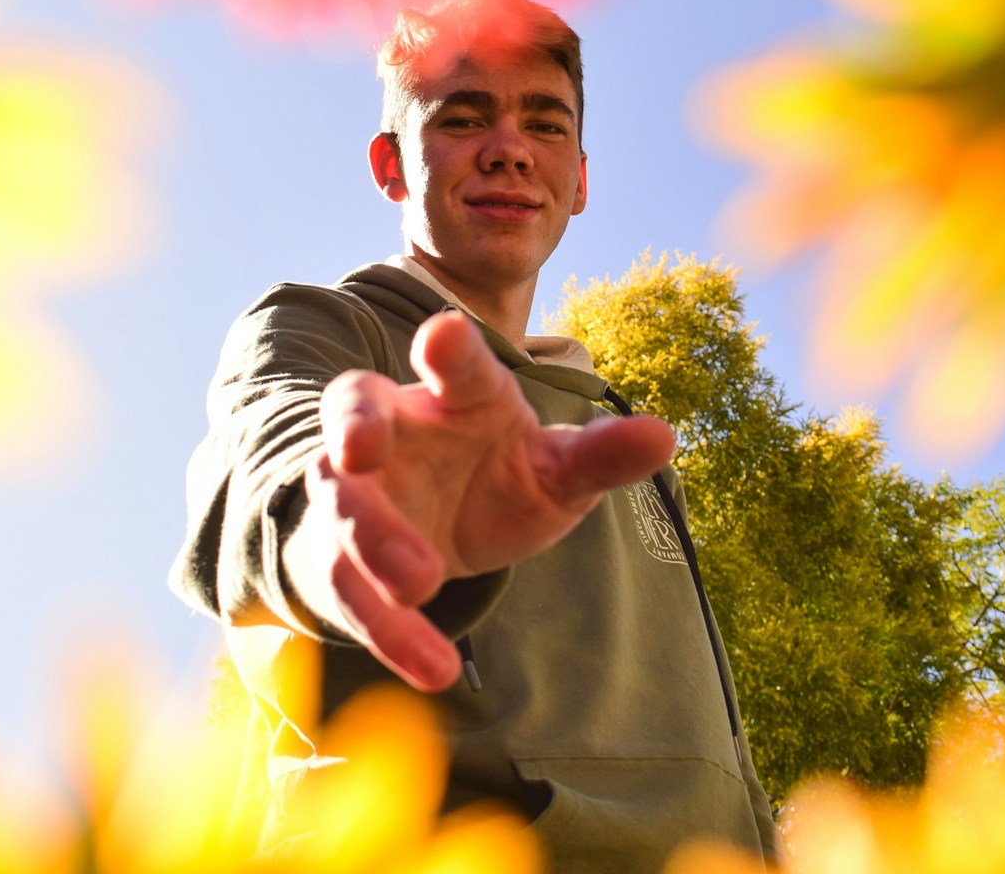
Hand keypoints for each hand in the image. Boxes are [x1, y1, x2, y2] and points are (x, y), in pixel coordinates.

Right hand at [284, 310, 674, 691]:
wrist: (433, 542)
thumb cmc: (497, 480)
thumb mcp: (554, 469)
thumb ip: (600, 455)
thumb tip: (666, 436)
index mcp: (454, 395)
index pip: (451, 363)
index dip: (446, 348)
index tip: (442, 336)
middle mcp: (389, 432)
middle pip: (354, 416)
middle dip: (354, 430)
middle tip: (360, 449)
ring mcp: (355, 495)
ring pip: (344, 510)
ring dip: (373, 543)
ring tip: (420, 584)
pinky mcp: (338, 563)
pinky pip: (351, 592)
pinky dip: (390, 632)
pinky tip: (434, 668)